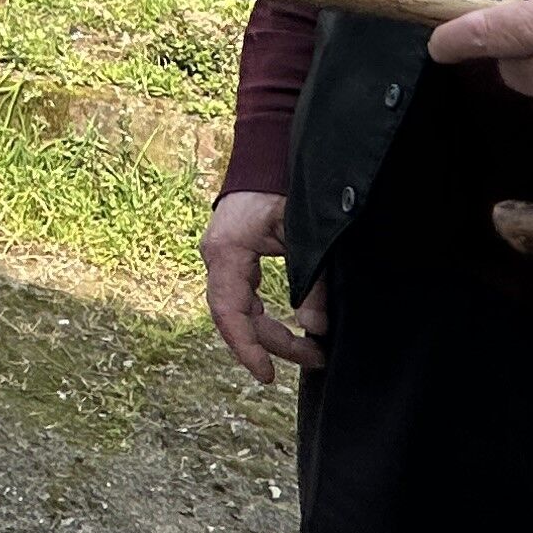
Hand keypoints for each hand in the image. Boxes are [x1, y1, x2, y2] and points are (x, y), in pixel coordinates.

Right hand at [204, 191, 324, 386]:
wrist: (267, 157)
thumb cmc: (283, 189)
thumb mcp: (303, 235)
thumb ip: (312, 281)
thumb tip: (316, 329)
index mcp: (226, 252)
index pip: (230, 313)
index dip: (248, 348)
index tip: (267, 375)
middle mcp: (216, 259)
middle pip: (237, 318)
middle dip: (274, 344)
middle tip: (315, 358)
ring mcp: (223, 260)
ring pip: (241, 312)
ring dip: (272, 334)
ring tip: (309, 350)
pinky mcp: (234, 259)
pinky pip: (244, 299)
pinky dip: (264, 319)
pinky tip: (289, 330)